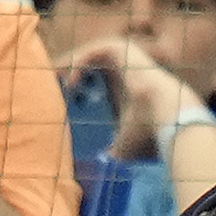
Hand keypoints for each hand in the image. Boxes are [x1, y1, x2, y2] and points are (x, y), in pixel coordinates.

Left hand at [62, 35, 199, 156]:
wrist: (165, 114)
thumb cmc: (148, 128)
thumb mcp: (123, 140)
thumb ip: (112, 149)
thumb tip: (101, 167)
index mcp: (124, 82)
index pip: (95, 74)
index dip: (76, 79)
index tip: (60, 91)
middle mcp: (124, 65)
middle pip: (88, 60)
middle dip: (68, 67)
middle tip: (50, 80)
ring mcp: (124, 55)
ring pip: (89, 53)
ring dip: (70, 64)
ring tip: (55, 78)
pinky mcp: (122, 48)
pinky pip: (93, 51)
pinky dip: (79, 63)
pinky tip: (72, 80)